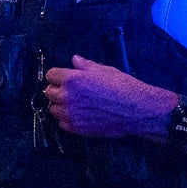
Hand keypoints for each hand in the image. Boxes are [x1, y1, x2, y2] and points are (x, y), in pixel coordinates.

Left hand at [42, 56, 173, 140]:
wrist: (138, 110)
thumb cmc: (124, 87)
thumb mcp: (105, 70)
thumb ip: (86, 66)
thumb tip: (74, 59)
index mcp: (72, 79)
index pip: (51, 75)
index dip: (58, 75)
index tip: (65, 78)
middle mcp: (67, 97)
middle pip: (49, 93)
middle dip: (57, 90)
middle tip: (70, 91)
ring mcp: (71, 114)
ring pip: (53, 109)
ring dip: (60, 106)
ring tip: (75, 104)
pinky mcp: (77, 129)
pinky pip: (62, 124)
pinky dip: (67, 119)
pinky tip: (80, 115)